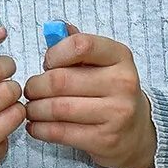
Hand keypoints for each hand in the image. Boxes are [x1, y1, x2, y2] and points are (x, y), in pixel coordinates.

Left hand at [23, 30, 157, 167]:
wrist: (138, 132)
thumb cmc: (110, 91)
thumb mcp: (102, 63)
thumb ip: (77, 46)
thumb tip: (55, 29)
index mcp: (120, 57)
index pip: (81, 45)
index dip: (54, 54)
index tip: (47, 64)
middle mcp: (122, 83)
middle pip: (60, 81)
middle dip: (35, 86)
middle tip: (30, 91)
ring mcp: (116, 113)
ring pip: (57, 108)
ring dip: (34, 109)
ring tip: (31, 108)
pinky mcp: (105, 139)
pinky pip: (60, 132)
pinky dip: (39, 129)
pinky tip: (35, 126)